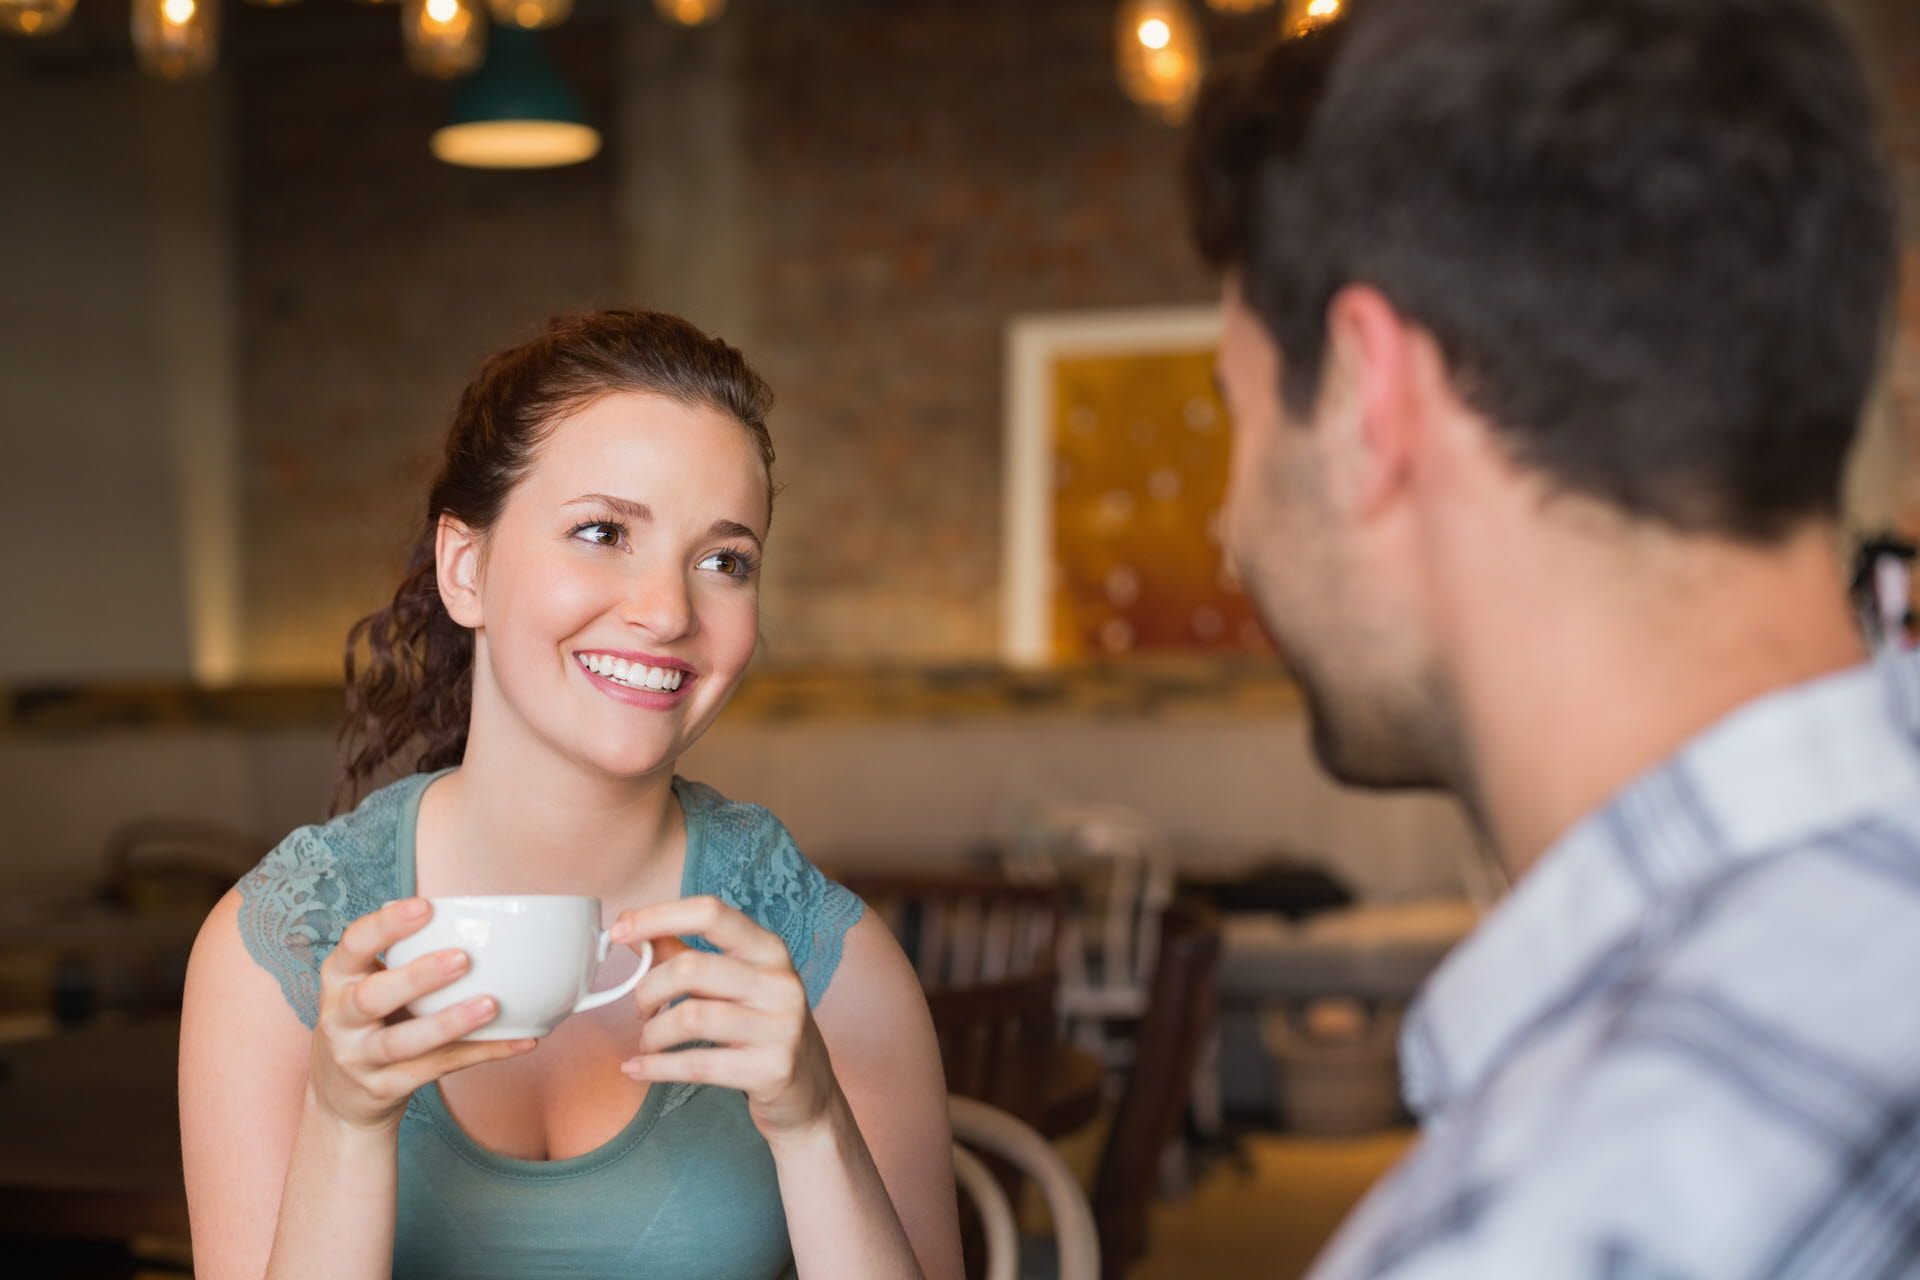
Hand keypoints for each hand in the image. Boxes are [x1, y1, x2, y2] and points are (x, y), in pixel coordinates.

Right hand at [308, 897, 536, 1131]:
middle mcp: (340, 1019)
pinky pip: (439, 1068)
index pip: (353, 945)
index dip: (386, 925)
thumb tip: (479, 919)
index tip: (425, 906)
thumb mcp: (367, 984)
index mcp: (338, 979)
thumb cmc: (369, 1021)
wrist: (342, 1097)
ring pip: (402, 1043)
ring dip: (448, 1023)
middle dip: (416, 977)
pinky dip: (483, 1053)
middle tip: (462, 958)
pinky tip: (521, 1041)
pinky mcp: (387, 1087)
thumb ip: (403, 957)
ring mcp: (360, 1058)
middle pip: (371, 998)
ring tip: (491, 1005)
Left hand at [609, 895, 841, 1142]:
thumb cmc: (759, 1028)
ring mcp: (780, 1027)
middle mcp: (779, 982)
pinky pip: (698, 1064)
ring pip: (690, 1017)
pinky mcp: (771, 1069)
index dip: (659, 916)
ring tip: (648, 1043)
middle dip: (648, 990)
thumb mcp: (733, 983)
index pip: (711, 914)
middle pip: (692, 968)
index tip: (619, 930)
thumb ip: (684, 953)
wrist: (808, 1091)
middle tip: (641, 1009)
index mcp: (768, 949)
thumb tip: (632, 927)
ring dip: (652, 1034)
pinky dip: (656, 1068)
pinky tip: (638, 1070)